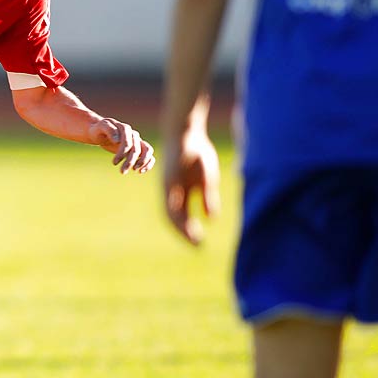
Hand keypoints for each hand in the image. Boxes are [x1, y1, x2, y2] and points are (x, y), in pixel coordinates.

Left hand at [92, 117, 154, 174]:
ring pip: (147, 150)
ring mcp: (137, 141)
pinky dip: (149, 162)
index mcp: (125, 128)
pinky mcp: (138, 147)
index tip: (114, 163)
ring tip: (135, 170)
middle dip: (130, 161)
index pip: (128, 142)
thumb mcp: (100, 127)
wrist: (100, 132)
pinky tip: (141, 171)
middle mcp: (133, 134)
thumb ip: (109, 130)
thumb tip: (118, 140)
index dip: (122, 153)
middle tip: (122, 172)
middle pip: (136, 149)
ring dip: (142, 162)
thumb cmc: (99, 130)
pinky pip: (149, 154)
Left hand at [163, 125, 220, 244]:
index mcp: (183, 190)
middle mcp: (173, 191)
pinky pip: (170, 200)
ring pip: (171, 212)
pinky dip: (176, 212)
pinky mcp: (167, 180)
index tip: (199, 241)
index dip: (190, 228)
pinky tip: (183, 222)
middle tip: (196, 246)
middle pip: (177, 217)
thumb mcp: (207, 178)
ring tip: (192, 238)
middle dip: (186, 231)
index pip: (183, 214)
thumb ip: (207, 197)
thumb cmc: (198, 152)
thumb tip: (210, 218)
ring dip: (181, 227)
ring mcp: (169, 186)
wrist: (186, 132)